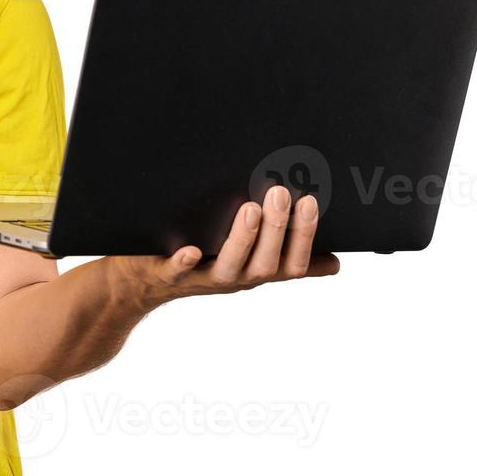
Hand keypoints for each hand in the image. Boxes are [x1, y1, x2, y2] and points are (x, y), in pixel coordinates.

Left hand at [110, 185, 339, 309]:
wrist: (142, 282)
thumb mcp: (249, 260)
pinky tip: (192, 249)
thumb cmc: (201, 262)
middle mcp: (234, 278)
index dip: (304, 237)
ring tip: (249, 207)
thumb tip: (334, 263)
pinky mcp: (167, 274)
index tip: (311, 202)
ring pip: (229, 266)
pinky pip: (177, 272)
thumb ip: (287, 258)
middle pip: (265, 263)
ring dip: (242, 238)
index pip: (293, 263)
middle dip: (276, 229)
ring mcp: (201, 277)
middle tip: (280, 193)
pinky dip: (185, 262)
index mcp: (256, 270)